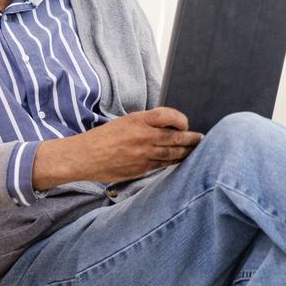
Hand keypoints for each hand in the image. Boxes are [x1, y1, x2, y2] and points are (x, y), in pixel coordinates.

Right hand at [31, 107, 202, 187]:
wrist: (84, 157)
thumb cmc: (103, 138)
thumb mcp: (124, 123)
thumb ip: (146, 124)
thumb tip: (169, 127)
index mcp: (137, 120)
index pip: (167, 116)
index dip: (180, 119)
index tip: (186, 123)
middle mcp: (142, 136)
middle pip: (175, 137)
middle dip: (191, 139)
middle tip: (201, 139)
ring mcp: (142, 154)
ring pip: (172, 153)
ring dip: (187, 152)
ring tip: (196, 150)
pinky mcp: (140, 169)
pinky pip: (162, 165)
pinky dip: (173, 162)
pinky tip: (180, 161)